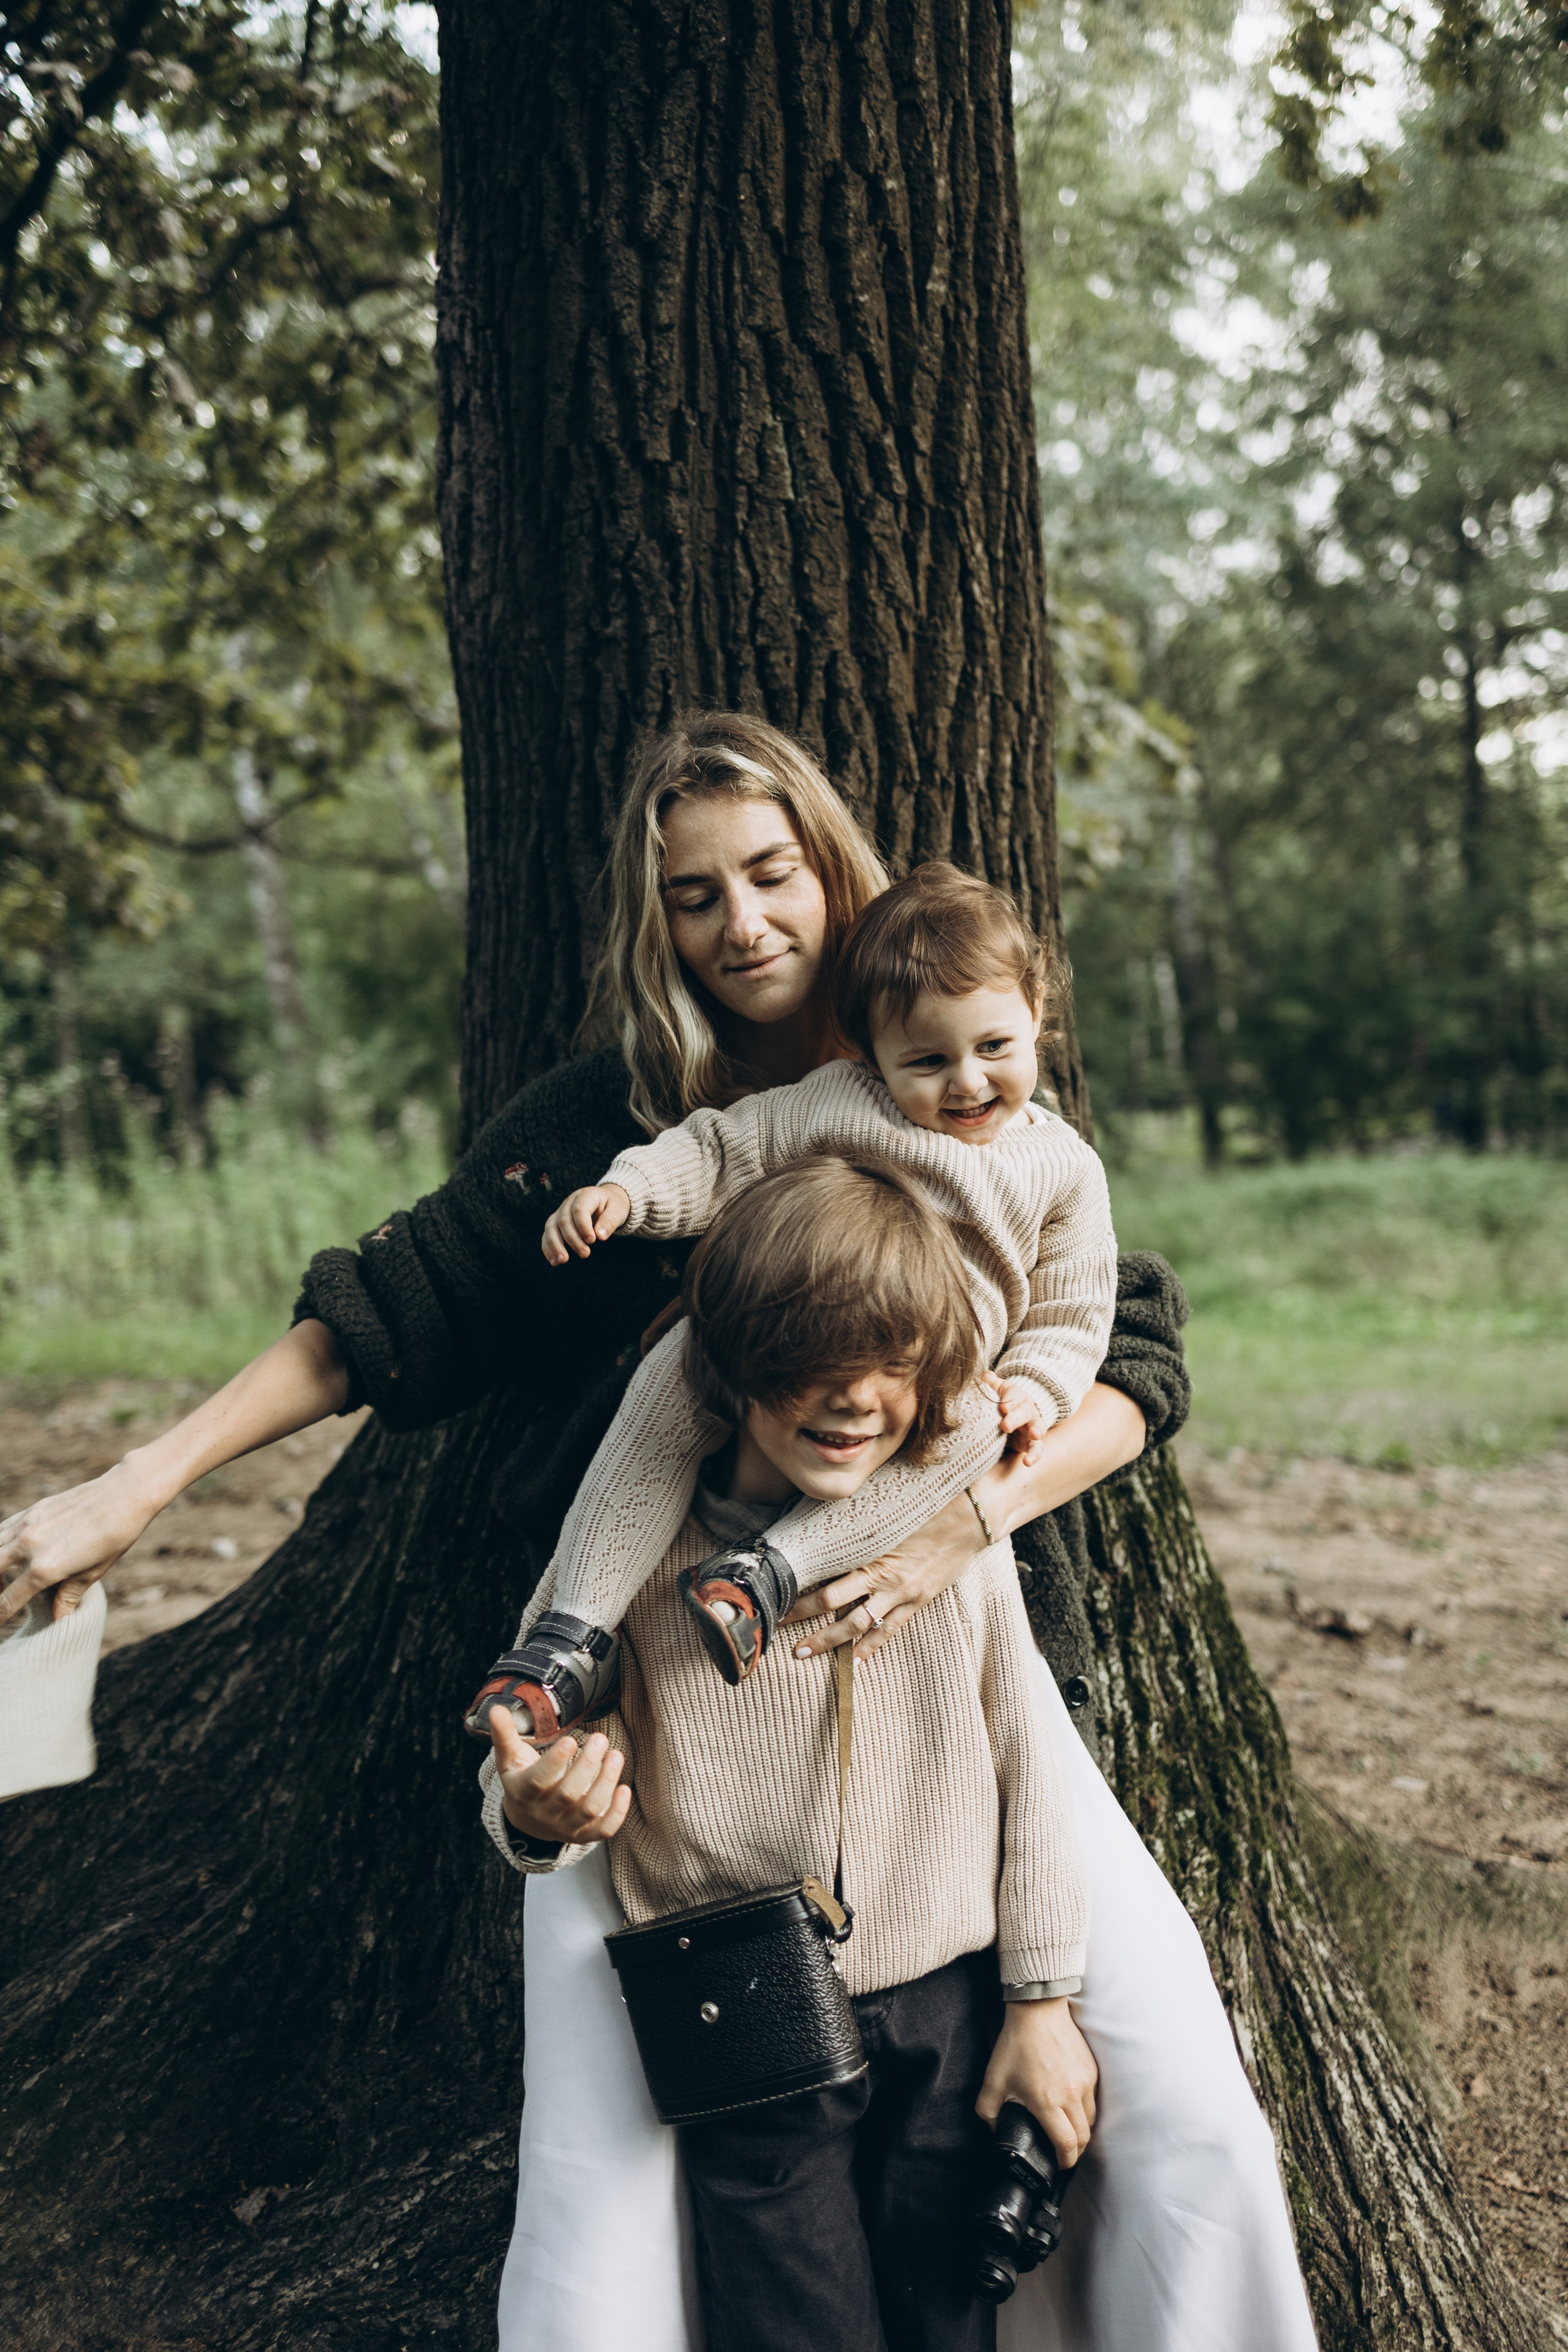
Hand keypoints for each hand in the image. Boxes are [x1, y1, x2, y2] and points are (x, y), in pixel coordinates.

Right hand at [0, 1458, 163, 1627]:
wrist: (125, 1494)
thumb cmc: (115, 1536)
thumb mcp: (94, 1573)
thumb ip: (68, 1596)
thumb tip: (57, 1621)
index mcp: (45, 1568)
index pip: (8, 1601)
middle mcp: (28, 1546)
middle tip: (1, 1598)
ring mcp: (27, 1525)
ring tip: (4, 1578)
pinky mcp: (33, 1510)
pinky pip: (2, 1529)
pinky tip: (7, 1552)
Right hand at [489, 1715, 631, 1845]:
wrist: (527, 1820)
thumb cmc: (521, 1779)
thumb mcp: (509, 1758)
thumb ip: (504, 1734)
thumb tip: (495, 1709)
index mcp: (523, 1793)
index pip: (538, 1780)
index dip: (554, 1762)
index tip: (570, 1740)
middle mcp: (544, 1813)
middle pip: (569, 1794)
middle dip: (587, 1765)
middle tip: (600, 1738)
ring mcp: (565, 1827)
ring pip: (589, 1809)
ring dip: (606, 1782)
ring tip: (616, 1755)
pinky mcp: (583, 1835)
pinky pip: (603, 1830)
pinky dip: (617, 1813)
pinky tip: (624, 1789)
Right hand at [541, 1183, 630, 1264]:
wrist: (606, 1203)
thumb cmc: (613, 1206)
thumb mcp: (618, 1210)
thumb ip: (610, 1221)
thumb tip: (600, 1236)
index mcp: (586, 1195)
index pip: (579, 1209)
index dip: (583, 1226)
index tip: (592, 1241)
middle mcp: (569, 1202)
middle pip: (564, 1220)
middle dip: (573, 1239)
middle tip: (585, 1254)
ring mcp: (560, 1212)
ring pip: (551, 1227)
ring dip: (556, 1245)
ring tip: (563, 1260)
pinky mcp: (556, 1223)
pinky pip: (547, 1234)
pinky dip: (548, 1248)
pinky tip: (554, 1262)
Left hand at [783, 1485, 988, 1659]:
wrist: (973, 1516)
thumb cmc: (929, 1503)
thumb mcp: (887, 1506)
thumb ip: (858, 1516)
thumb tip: (824, 1508)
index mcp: (872, 1552)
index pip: (827, 1579)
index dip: (800, 1593)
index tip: (776, 1595)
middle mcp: (883, 1577)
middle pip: (833, 1604)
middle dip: (802, 1616)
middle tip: (774, 1626)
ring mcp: (901, 1593)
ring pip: (857, 1625)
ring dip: (828, 1640)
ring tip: (802, 1652)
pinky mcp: (918, 1600)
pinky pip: (890, 1629)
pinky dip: (871, 1647)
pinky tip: (855, 1661)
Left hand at [977, 1998, 1097, 2169]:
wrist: (1038, 2011)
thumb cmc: (1015, 2044)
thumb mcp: (993, 2080)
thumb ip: (988, 2111)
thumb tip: (993, 2130)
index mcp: (1047, 2101)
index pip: (1066, 2144)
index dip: (1065, 2162)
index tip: (1058, 2166)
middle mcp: (1071, 2095)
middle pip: (1083, 2138)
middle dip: (1074, 2152)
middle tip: (1063, 2154)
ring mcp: (1085, 2082)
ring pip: (1090, 2120)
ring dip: (1081, 2132)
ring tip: (1068, 2133)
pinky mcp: (1091, 2070)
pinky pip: (1093, 2100)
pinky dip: (1085, 2111)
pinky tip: (1072, 2109)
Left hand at [994, 1376, 1053, 1467]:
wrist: (1017, 1414)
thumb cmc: (1004, 1401)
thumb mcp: (999, 1390)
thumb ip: (992, 1384)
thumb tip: (985, 1374)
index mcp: (1017, 1396)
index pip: (1013, 1396)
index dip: (1008, 1401)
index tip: (1002, 1407)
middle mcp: (1027, 1410)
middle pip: (1023, 1413)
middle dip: (1015, 1418)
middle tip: (1006, 1425)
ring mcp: (1032, 1426)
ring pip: (1038, 1428)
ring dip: (1037, 1432)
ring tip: (1034, 1435)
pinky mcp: (1032, 1442)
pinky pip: (1037, 1449)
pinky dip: (1034, 1456)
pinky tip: (1028, 1462)